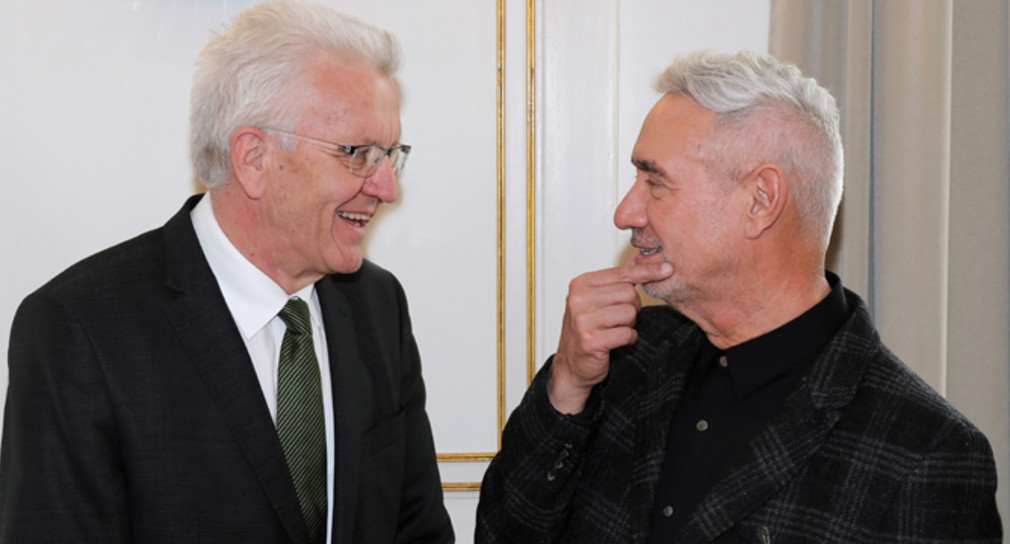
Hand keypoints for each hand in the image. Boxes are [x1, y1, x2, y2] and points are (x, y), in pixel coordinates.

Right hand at [547, 262, 672, 413]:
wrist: (571, 364)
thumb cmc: (586, 330)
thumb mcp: (596, 299)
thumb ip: (616, 281)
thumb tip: (639, 259)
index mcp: (580, 284)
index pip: (621, 273)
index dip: (646, 271)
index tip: (667, 269)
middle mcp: (578, 299)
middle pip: (629, 293)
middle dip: (632, 307)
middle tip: (617, 318)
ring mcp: (582, 320)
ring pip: (629, 313)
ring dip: (628, 324)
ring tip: (613, 330)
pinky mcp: (590, 340)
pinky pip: (627, 333)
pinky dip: (627, 339)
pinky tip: (614, 342)